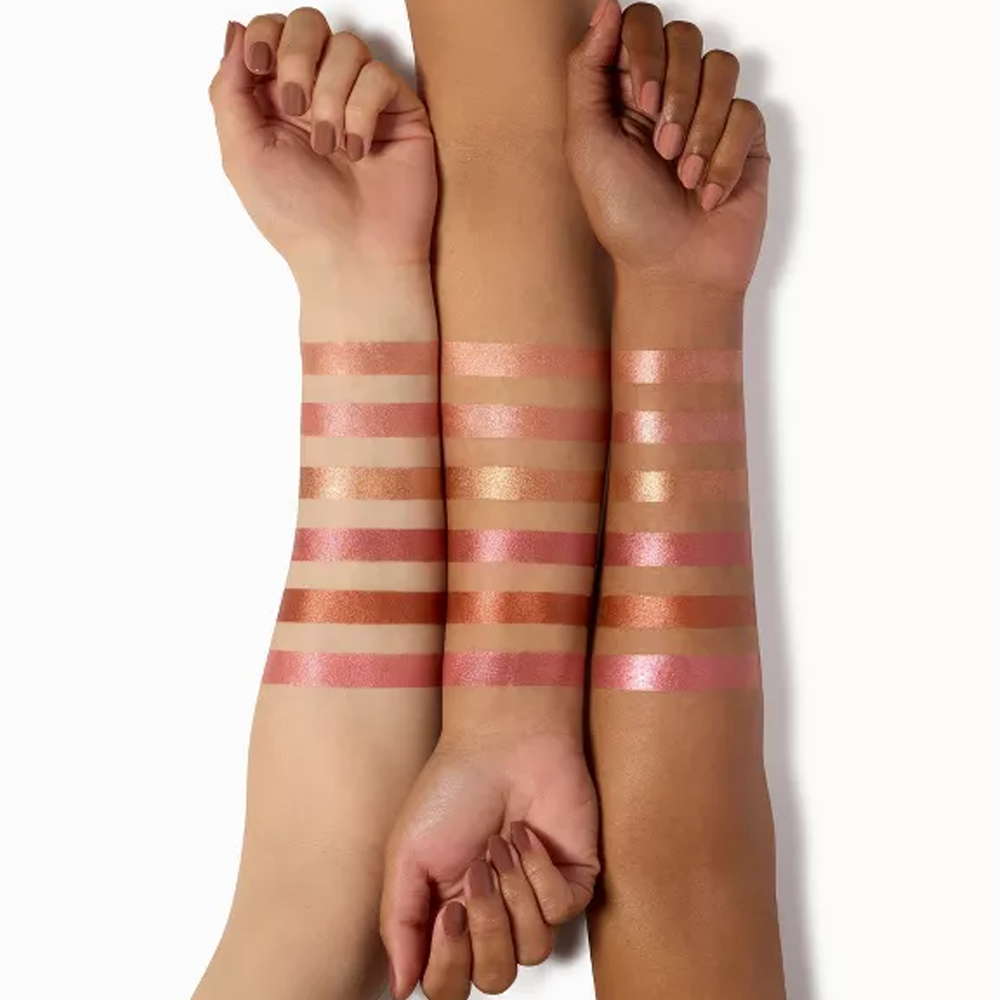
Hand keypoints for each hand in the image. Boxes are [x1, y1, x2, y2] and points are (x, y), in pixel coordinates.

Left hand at [209, 10, 435, 274]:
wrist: (350, 258)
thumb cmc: (298, 220)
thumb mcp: (240, 152)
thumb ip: (229, 87)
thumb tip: (237, 29)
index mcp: (279, 102)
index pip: (273, 32)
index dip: (266, 36)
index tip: (262, 70)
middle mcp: (321, 95)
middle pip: (309, 24)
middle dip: (297, 58)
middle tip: (297, 107)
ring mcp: (363, 103)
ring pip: (347, 48)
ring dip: (331, 98)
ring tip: (330, 147)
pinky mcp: (400, 114)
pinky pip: (380, 77)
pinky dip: (362, 113)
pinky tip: (360, 151)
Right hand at [381, 729, 599, 998]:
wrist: (503, 741)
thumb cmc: (453, 788)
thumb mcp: (408, 853)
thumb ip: (399, 922)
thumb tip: (399, 988)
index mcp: (449, 916)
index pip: (448, 984)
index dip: (448, 962)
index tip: (447, 913)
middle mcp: (493, 917)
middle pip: (495, 977)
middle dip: (485, 927)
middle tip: (476, 873)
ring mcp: (535, 901)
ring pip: (532, 949)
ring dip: (512, 892)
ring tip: (499, 844)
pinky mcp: (572, 881)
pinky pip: (561, 910)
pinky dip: (540, 871)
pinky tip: (525, 835)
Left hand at [565, 1, 768, 292]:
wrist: (672, 271)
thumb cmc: (625, 217)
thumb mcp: (585, 143)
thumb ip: (588, 70)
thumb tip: (606, 5)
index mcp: (624, 93)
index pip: (641, 25)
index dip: (645, 50)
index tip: (641, 98)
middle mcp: (668, 97)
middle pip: (686, 37)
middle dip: (676, 93)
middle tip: (662, 148)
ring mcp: (708, 116)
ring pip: (721, 69)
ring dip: (700, 127)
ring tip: (683, 176)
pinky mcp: (744, 140)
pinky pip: (745, 113)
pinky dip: (723, 157)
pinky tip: (707, 195)